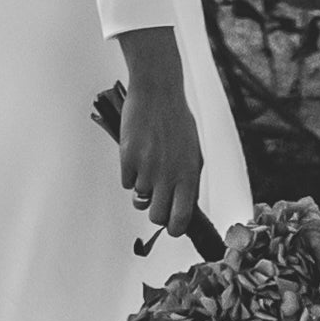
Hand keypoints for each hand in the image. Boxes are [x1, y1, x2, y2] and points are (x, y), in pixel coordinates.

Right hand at [108, 32, 204, 239]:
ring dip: (142, 188)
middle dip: (154, 212)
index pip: (181, 218)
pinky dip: (130, 173)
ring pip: (139, 198)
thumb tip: (183, 208)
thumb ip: (189, 181)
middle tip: (155, 199)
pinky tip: (137, 154)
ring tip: (148, 165)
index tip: (171, 226)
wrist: (158, 92)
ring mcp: (146, 167)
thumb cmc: (178, 122)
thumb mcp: (193, 152)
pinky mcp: (127, 158)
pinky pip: (126, 182)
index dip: (175, 228)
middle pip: (156, 216)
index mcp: (189, 175)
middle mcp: (168, 175)